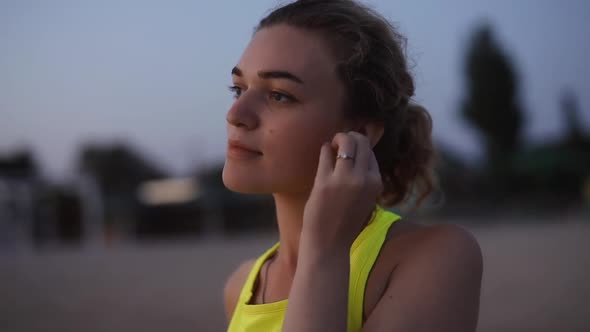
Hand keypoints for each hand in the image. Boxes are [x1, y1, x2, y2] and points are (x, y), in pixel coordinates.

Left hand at [300, 131, 382, 258]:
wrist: (330, 244)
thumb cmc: (345, 222)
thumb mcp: (365, 198)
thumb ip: (364, 178)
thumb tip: (357, 152)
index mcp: (376, 183)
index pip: (371, 152)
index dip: (360, 147)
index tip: (350, 151)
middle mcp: (364, 179)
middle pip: (361, 141)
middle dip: (350, 137)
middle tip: (340, 143)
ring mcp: (344, 180)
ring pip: (345, 142)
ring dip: (337, 139)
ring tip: (332, 146)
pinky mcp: (325, 182)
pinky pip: (326, 152)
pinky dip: (325, 149)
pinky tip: (324, 154)